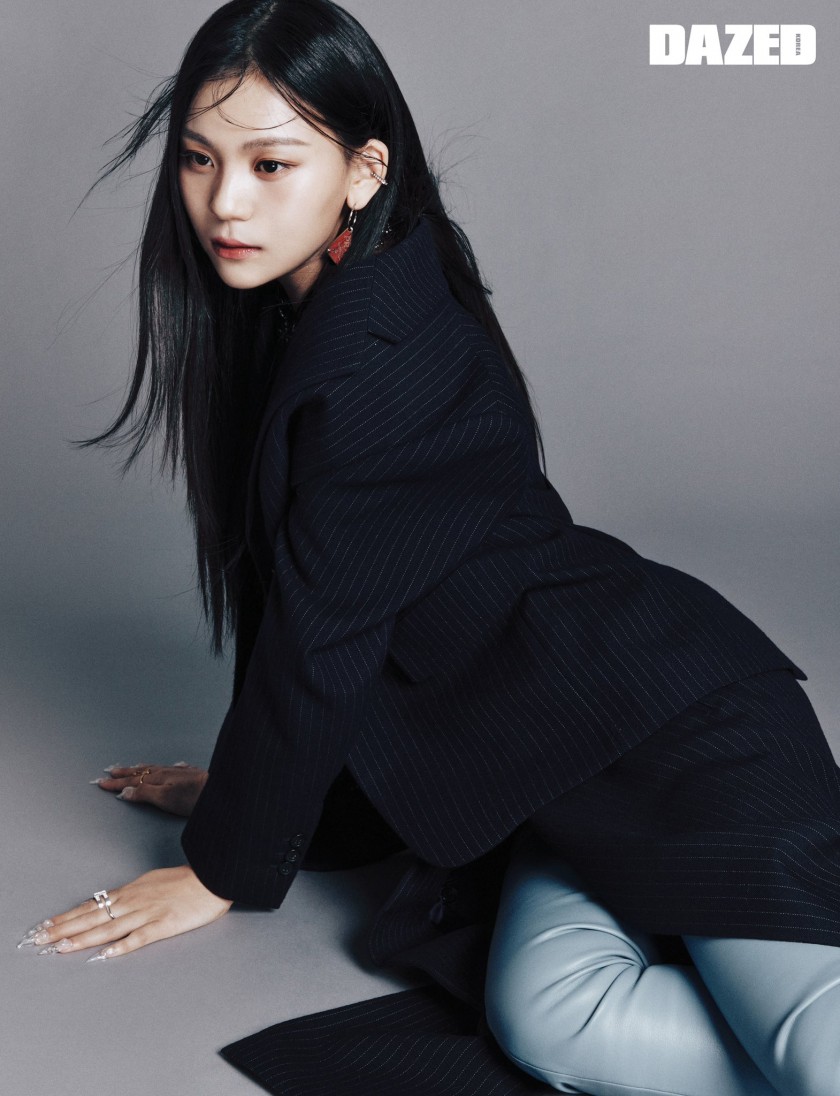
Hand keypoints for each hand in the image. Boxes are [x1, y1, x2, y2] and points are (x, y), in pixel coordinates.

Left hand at [18, 866, 231, 959]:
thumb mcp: (154, 881)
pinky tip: (105, 955)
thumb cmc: (187, 880)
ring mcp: (148, 913)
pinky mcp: (165, 925)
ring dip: (83, 938)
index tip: (46, 925)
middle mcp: (134, 901)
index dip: (67, 916)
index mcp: (132, 891)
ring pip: (109, 927)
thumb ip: (132, 894)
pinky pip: (139, 938)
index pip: (92, 905)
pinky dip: (121, 946)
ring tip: (60, 947)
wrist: (215, 875)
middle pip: (93, 916)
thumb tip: (111, 903)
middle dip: (64, 928)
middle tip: (40, 938)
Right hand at [94, 762, 207, 816]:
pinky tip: (165, 768)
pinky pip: (169, 769)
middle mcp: (167, 772)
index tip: (101, 782)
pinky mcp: (191, 776)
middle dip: (124, 772)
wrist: (219, 791)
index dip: (116, 783)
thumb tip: (125, 790)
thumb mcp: (164, 798)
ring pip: (155, 768)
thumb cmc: (192, 798)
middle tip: (110, 771)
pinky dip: (160, 769)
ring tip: (131, 767)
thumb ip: (144, 793)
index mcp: (158, 777)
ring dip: (140, 769)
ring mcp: (179, 772)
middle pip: (141, 771)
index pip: (132, 780)